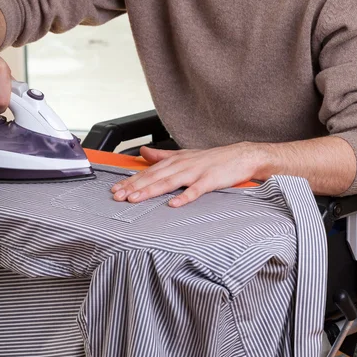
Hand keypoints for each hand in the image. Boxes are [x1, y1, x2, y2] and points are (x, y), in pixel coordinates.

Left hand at [111, 142, 273, 207]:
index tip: (116, 189)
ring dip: (151, 190)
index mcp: (175, 160)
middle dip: (134, 187)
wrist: (240, 156)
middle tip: (118, 196)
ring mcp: (196, 172)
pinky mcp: (210, 180)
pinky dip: (185, 197)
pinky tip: (174, 204)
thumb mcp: (184, 154)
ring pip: (169, 182)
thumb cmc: (212, 159)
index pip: (149, 171)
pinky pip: (196, 190)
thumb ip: (162, 155)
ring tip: (136, 199)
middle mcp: (182, 165)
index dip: (131, 181)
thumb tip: (143, 152)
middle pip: (154, 177)